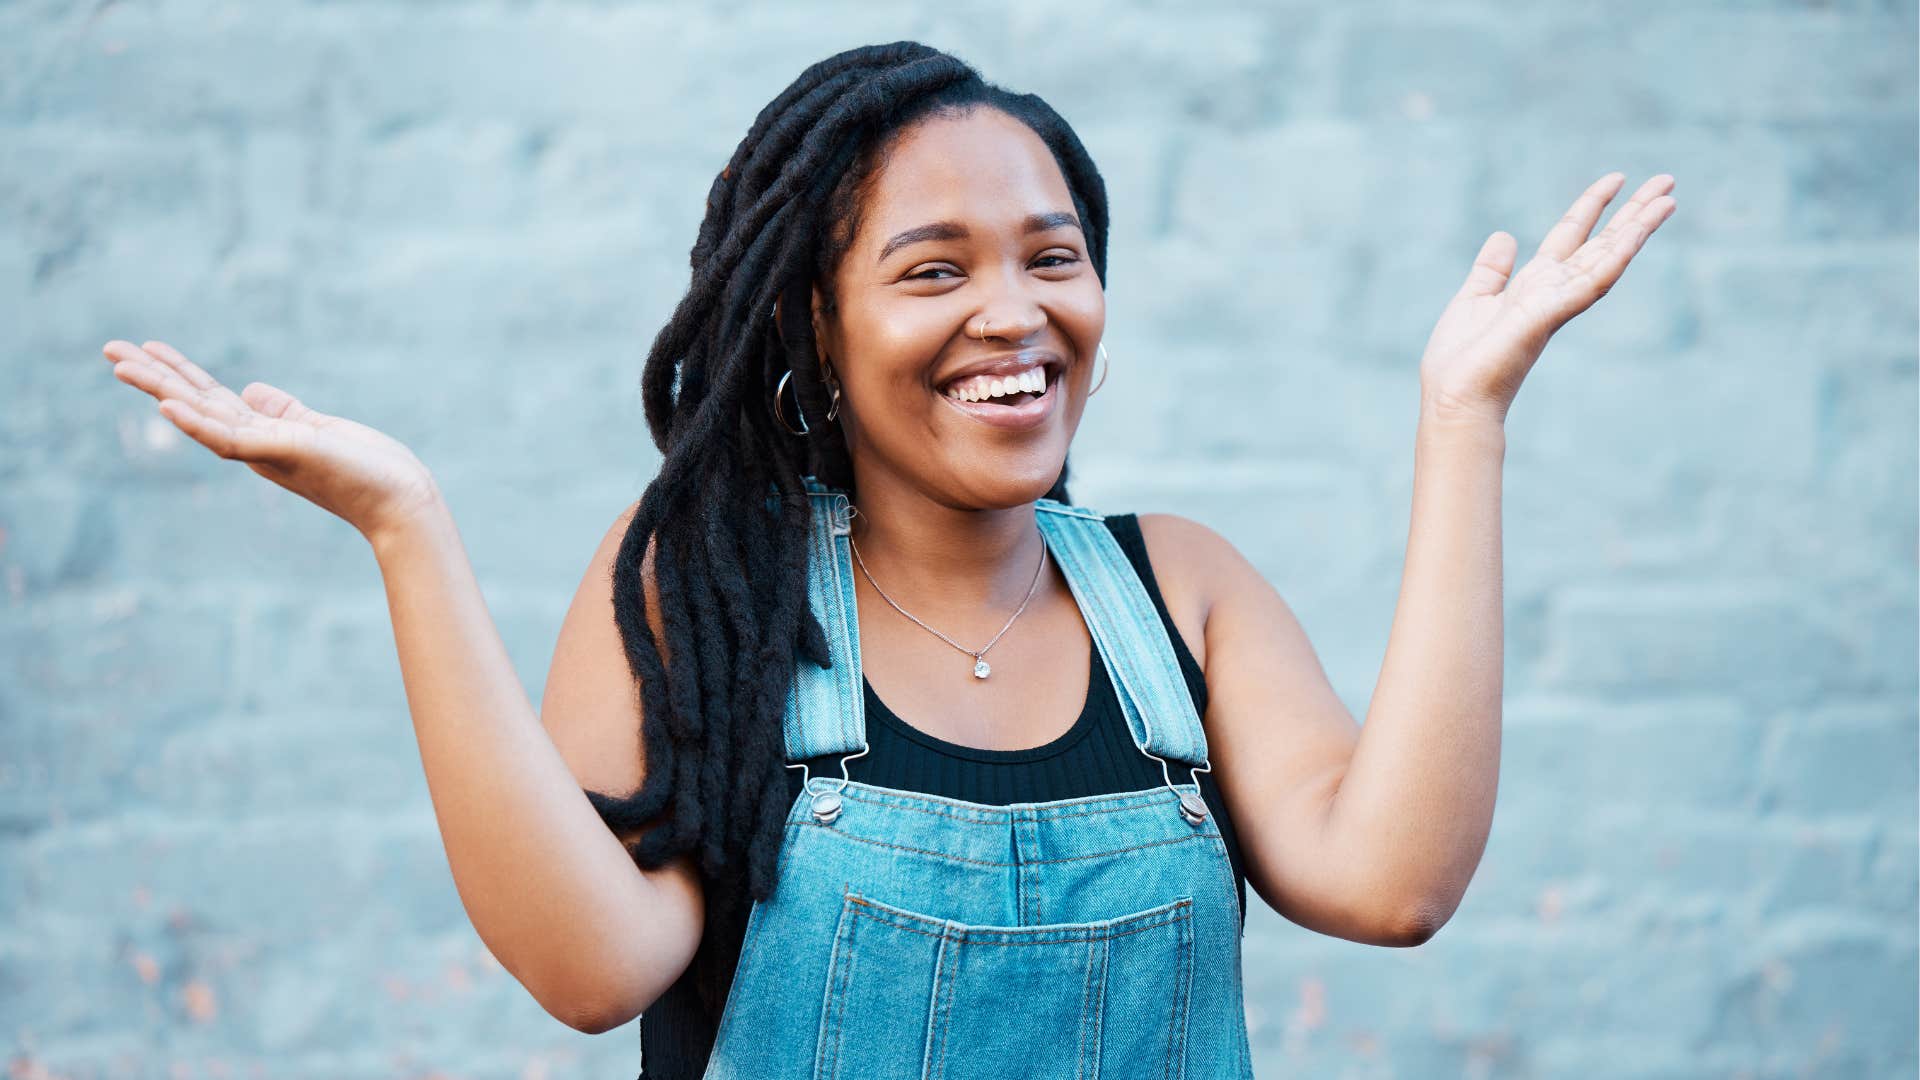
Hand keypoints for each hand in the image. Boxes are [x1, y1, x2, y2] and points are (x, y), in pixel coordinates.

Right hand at [101, 339, 443, 541]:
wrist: (400, 501)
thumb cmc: (367, 470)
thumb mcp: (318, 429)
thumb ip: (282, 410)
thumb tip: (249, 389)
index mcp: (264, 434)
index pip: (212, 399)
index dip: (180, 373)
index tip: (148, 348)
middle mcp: (256, 445)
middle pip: (195, 403)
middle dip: (154, 376)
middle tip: (109, 349)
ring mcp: (265, 451)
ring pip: (201, 416)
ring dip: (161, 390)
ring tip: (122, 365)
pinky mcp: (282, 452)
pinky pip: (230, 438)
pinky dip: (197, 423)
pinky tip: (168, 405)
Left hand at [1417, 172, 1676, 425]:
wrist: (1453, 398)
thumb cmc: (1460, 362)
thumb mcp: (1473, 300)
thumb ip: (1491, 270)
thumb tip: (1505, 235)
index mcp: (1534, 285)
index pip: (1571, 236)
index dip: (1592, 206)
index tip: (1616, 179)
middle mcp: (1553, 291)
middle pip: (1602, 243)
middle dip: (1633, 213)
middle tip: (1667, 181)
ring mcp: (1558, 302)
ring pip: (1608, 257)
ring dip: (1638, 228)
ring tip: (1668, 198)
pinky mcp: (1552, 313)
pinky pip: (1592, 280)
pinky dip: (1617, 255)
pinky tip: (1636, 231)